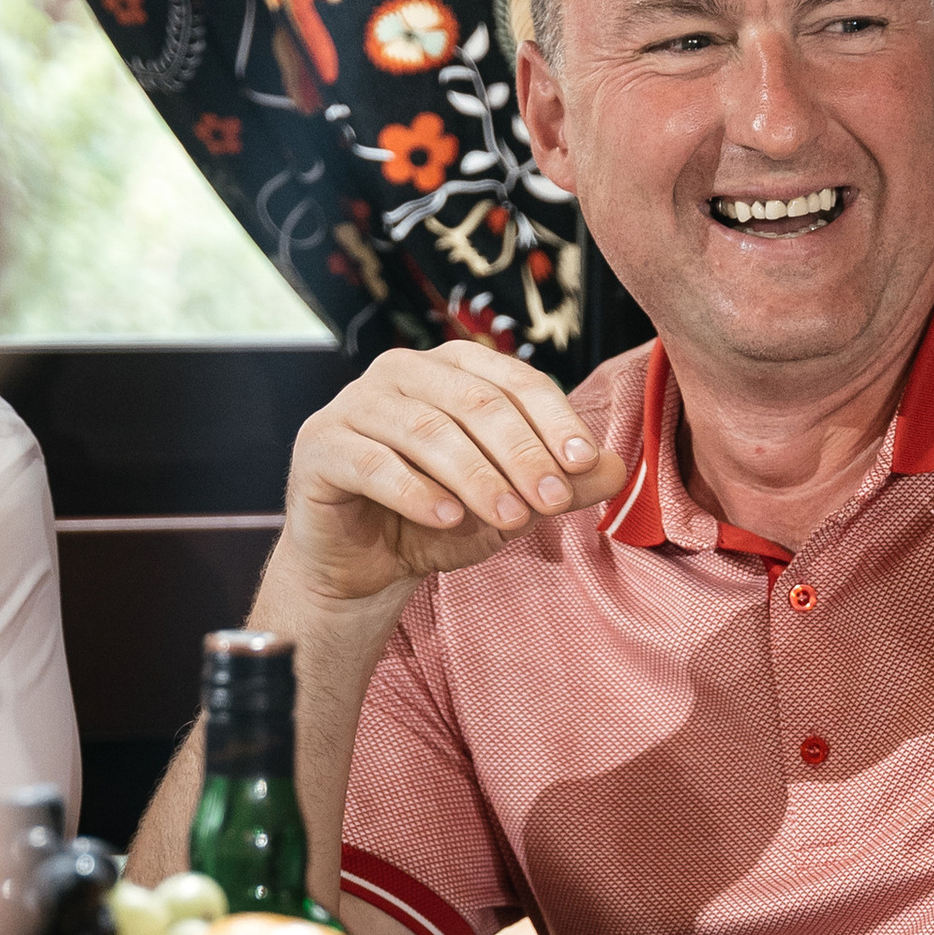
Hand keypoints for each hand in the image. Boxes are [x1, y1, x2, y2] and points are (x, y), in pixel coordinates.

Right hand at [280, 345, 627, 601]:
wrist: (362, 566)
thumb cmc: (437, 521)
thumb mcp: (510, 504)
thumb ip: (559, 483)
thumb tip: (613, 467)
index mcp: (452, 368)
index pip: (514, 380)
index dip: (553, 420)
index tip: (582, 464)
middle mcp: (400, 371)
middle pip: (474, 402)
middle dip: (520, 452)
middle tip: (550, 501)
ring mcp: (354, 404)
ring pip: (426, 429)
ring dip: (475, 476)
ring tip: (509, 519)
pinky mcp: (320, 445)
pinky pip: (373, 462)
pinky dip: (415, 491)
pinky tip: (447, 519)